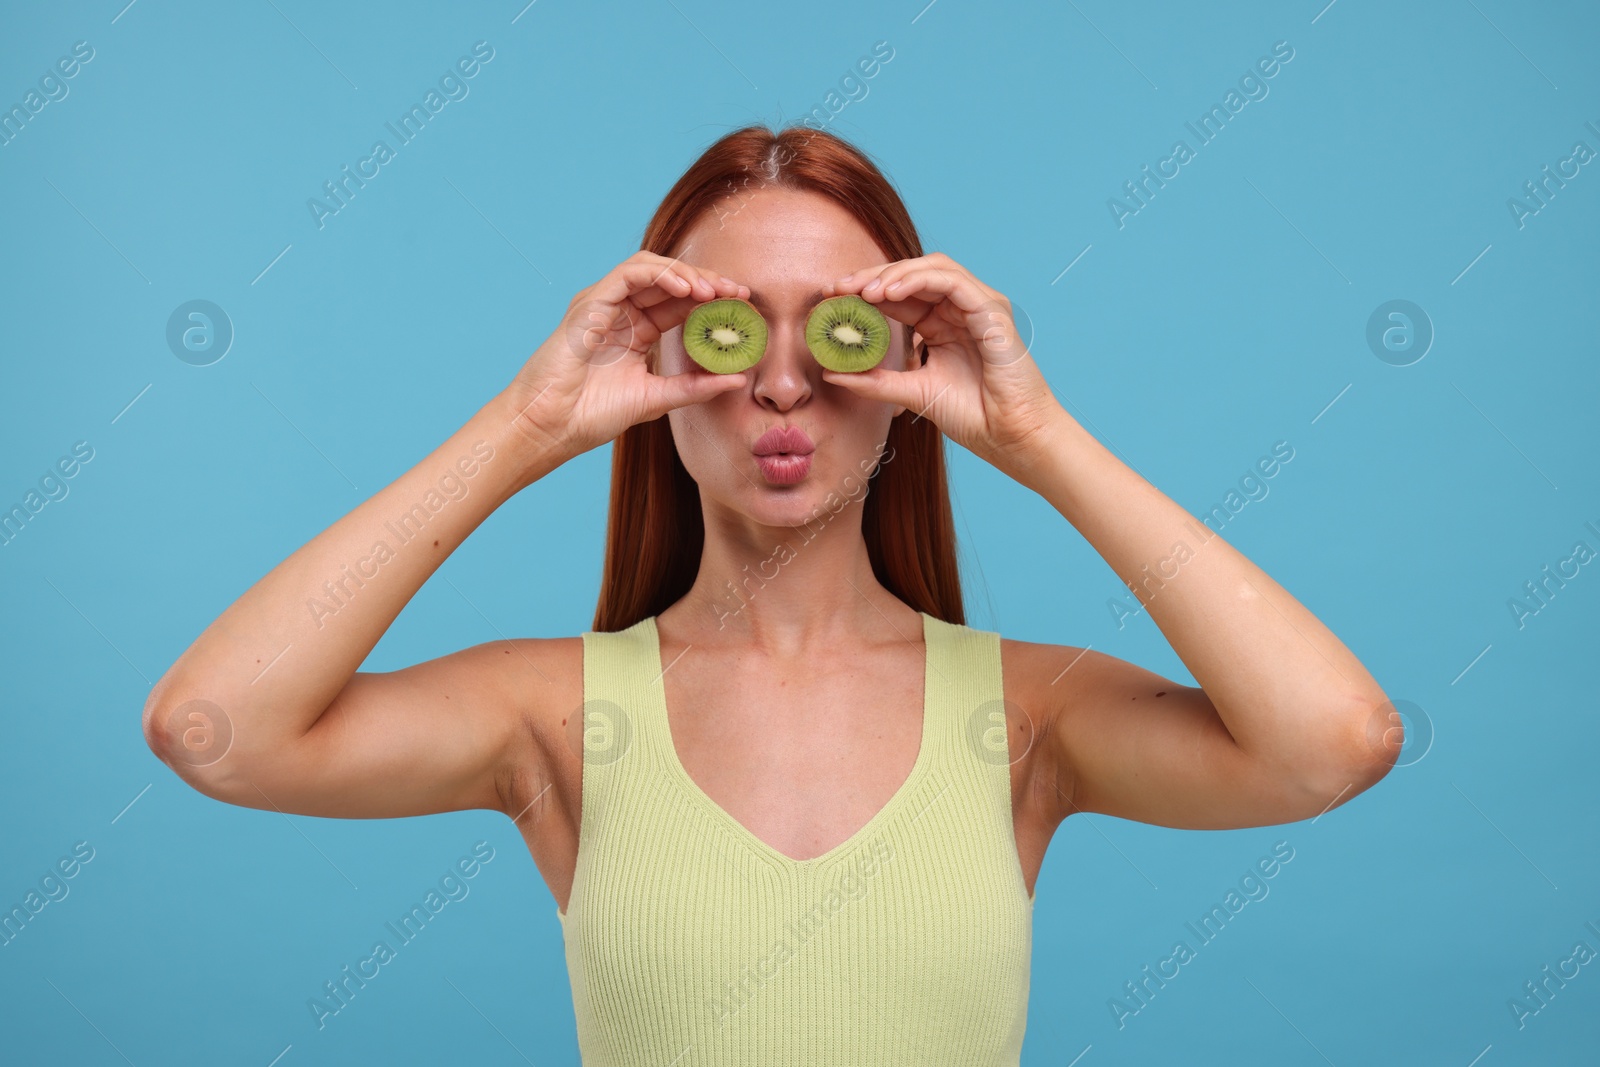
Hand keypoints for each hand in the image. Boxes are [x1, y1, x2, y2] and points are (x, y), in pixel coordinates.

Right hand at [496, 251, 751, 464]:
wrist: (552, 427)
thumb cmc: (593, 415)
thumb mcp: (658, 398)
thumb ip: (695, 386)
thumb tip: (738, 379)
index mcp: (636, 331)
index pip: (679, 304)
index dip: (712, 300)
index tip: (743, 307)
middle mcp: (620, 311)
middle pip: (670, 282)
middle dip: (707, 282)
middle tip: (738, 292)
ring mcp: (604, 304)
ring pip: (651, 269)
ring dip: (687, 275)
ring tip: (715, 290)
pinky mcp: (590, 302)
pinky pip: (628, 274)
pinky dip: (660, 275)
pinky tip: (686, 289)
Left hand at [825, 253, 1064, 483]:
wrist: (1011, 436)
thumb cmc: (974, 416)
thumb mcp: (912, 392)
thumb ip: (875, 382)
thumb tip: (830, 372)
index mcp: (941, 325)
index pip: (900, 295)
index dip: (864, 292)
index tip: (831, 299)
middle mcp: (959, 309)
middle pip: (912, 275)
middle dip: (872, 277)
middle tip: (837, 288)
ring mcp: (978, 306)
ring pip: (932, 268)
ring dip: (894, 274)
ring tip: (863, 290)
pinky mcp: (992, 310)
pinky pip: (952, 281)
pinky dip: (920, 279)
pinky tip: (891, 291)